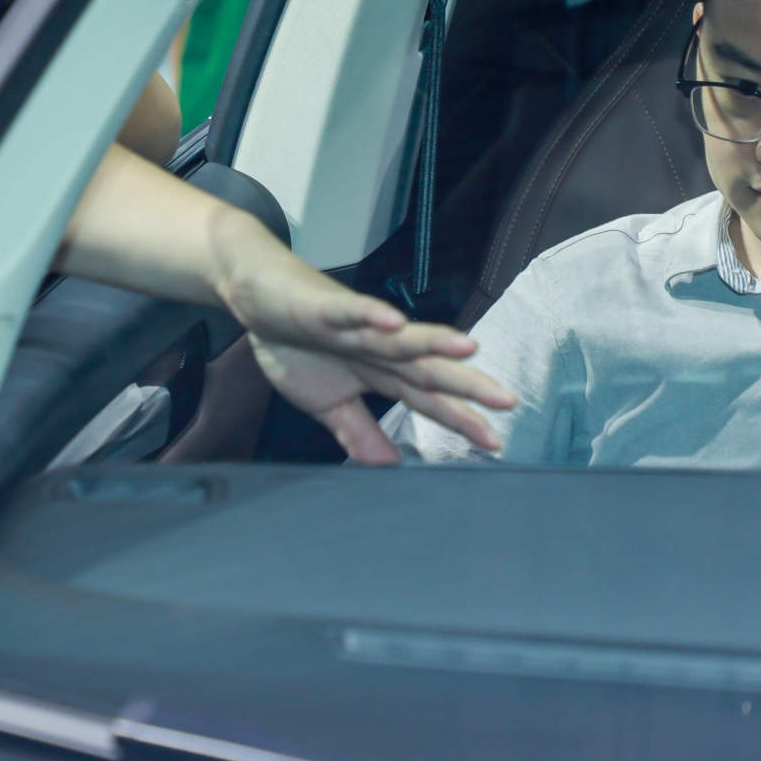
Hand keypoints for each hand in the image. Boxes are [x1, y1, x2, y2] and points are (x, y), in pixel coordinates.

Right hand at [55, 145, 515, 463]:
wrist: (253, 292)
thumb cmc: (294, 340)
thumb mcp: (325, 402)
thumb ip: (358, 432)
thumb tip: (388, 468)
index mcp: (378, 371)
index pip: (426, 398)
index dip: (458, 419)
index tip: (493, 441)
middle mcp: (376, 346)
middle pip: (425, 368)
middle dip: (465, 385)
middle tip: (506, 400)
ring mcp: (353, 325)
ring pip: (398, 336)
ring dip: (433, 343)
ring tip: (467, 350)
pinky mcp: (324, 306)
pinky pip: (350, 310)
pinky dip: (371, 314)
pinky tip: (395, 321)